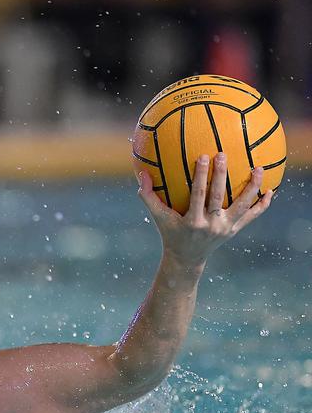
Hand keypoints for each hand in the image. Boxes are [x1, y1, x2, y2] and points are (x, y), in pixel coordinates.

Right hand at [138, 152, 272, 267]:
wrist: (187, 258)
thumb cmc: (170, 233)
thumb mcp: (158, 217)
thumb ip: (148, 197)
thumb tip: (141, 174)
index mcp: (193, 221)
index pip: (198, 195)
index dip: (201, 175)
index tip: (203, 156)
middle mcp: (211, 225)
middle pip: (219, 197)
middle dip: (221, 175)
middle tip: (223, 155)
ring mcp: (226, 228)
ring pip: (242, 205)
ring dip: (252, 187)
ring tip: (259, 169)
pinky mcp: (235, 229)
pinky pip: (252, 216)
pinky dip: (262, 204)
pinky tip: (271, 190)